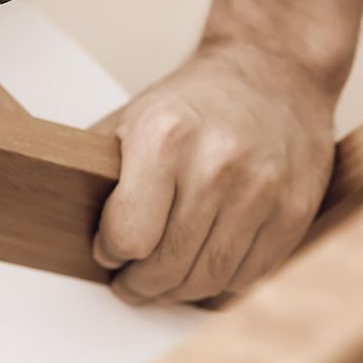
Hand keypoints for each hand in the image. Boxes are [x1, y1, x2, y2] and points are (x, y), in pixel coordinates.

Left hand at [91, 0, 362, 303]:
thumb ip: (105, 175)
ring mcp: (263, 189)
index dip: (111, 253)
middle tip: (129, 285)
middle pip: (169, 265)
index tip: (108, 252)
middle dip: (140, 285)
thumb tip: (66, 230)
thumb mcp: (133, 120)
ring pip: (209, 278)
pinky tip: (203, 268)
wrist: (275, 70)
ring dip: (178, 293)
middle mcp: (217, 163)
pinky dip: (220, 284)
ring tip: (162, 283)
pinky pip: (249, 275)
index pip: (129, 235)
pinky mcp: (296, 210)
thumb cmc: (194, 102)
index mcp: (165, 137)